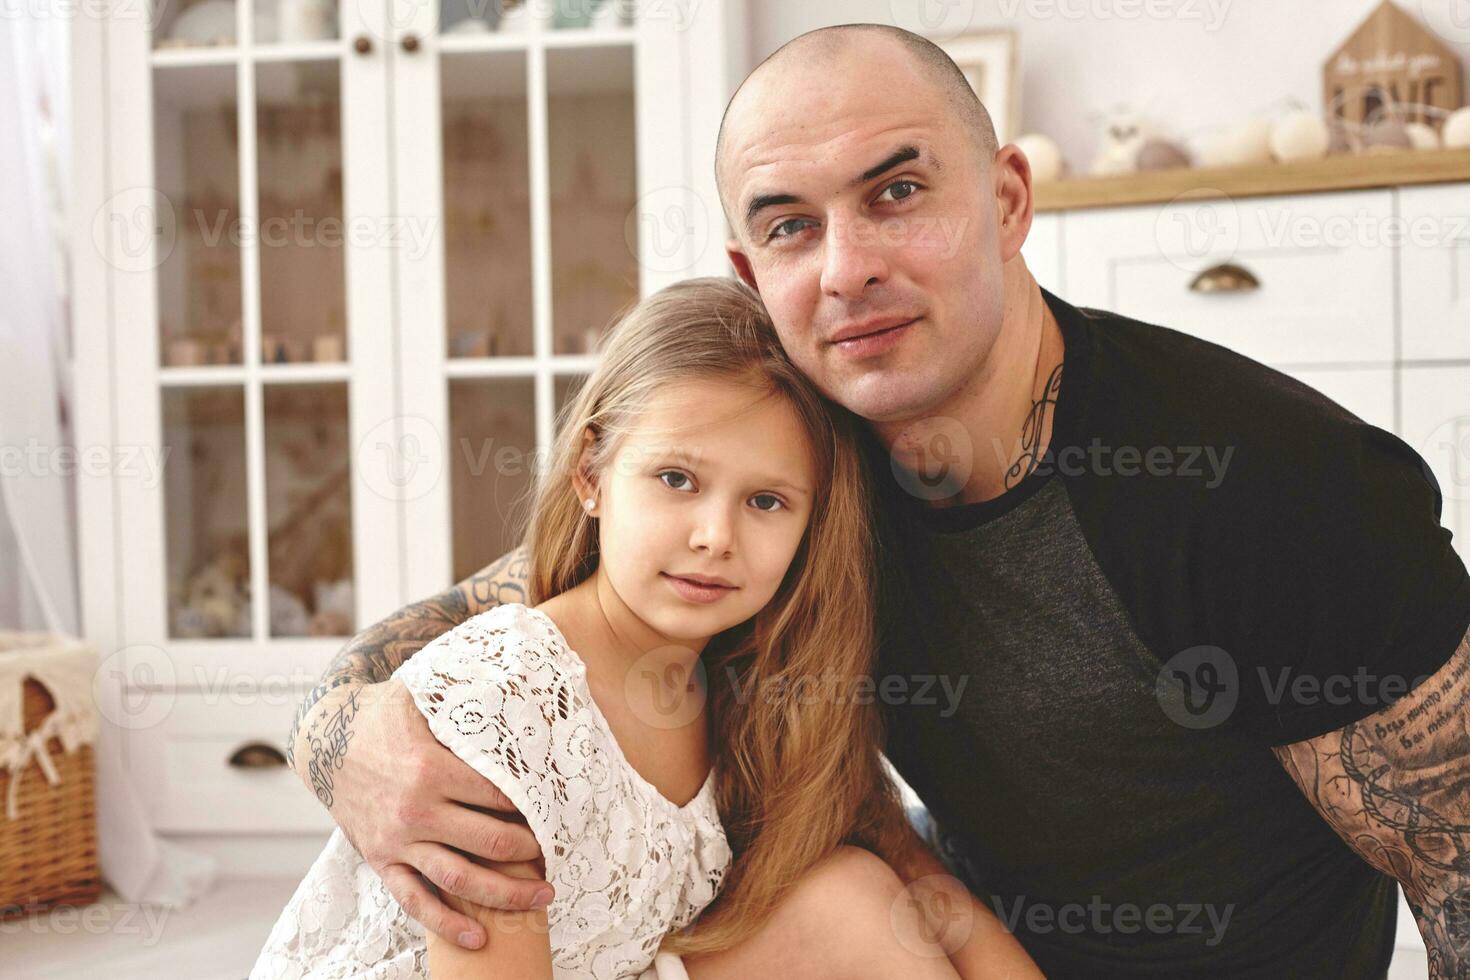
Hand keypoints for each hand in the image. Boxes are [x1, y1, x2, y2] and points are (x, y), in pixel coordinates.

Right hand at [325, 680, 554, 948]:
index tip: (560, 810)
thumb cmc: (385, 714)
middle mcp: (417, 809)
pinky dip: (447, 924)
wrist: (324, 741)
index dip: (534, 806)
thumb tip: (522, 675)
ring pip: (459, 879)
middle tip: (559, 853)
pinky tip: (478, 939)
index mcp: (432, 768)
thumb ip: (468, 695)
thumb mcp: (424, 695)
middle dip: (532, 851)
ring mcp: (398, 840)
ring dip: (506, 894)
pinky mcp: (382, 860)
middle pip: (489, 842)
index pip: (499, 796)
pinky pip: (415, 901)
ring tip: (543, 898)